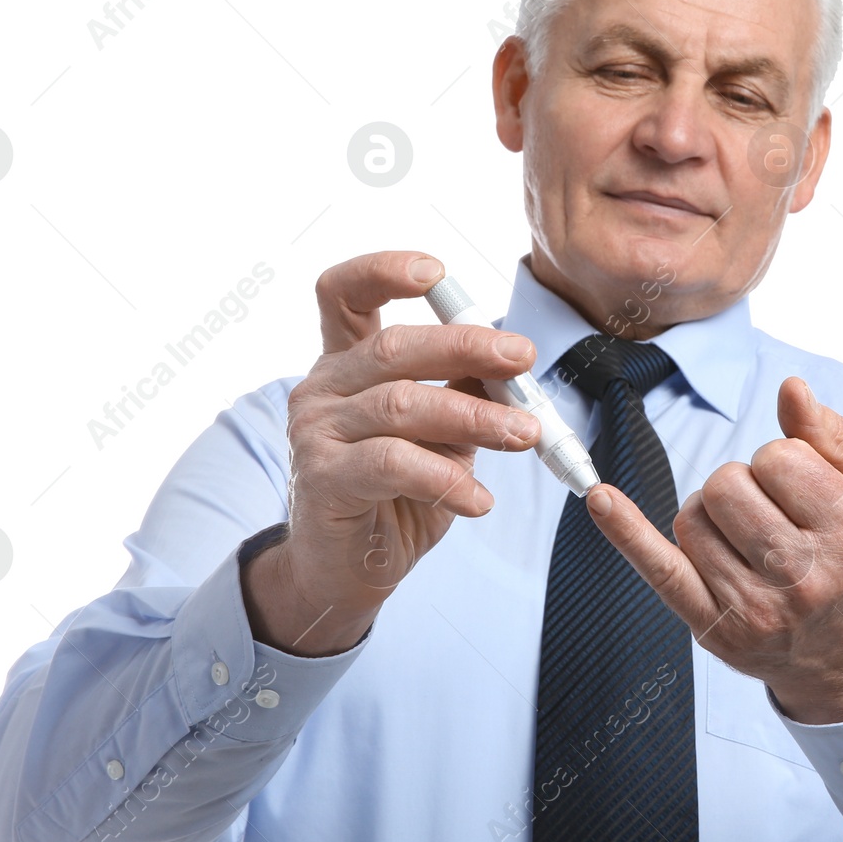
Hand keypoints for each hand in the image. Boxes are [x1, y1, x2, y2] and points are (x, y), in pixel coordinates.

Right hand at [242, 250, 540, 656]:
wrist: (346, 572)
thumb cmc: (396, 496)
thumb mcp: (439, 435)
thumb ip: (463, 392)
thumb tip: (513, 363)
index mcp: (347, 362)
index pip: (345, 294)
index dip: (384, 269)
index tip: (438, 272)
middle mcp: (323, 387)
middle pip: (392, 345)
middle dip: (466, 346)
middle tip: (523, 359)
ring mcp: (316, 431)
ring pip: (402, 404)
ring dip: (475, 419)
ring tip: (526, 437)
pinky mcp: (322, 478)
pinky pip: (392, 464)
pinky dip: (446, 478)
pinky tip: (479, 500)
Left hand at [585, 376, 842, 723]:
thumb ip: (834, 438)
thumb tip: (791, 388)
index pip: (779, 459)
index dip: (781, 460)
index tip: (797, 487)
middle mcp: (804, 577)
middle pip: (726, 485)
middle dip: (742, 483)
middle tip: (770, 513)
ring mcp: (755, 607)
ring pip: (692, 517)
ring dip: (711, 513)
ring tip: (747, 537)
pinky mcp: (715, 626)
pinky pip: (659, 569)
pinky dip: (625, 531)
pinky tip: (600, 498)